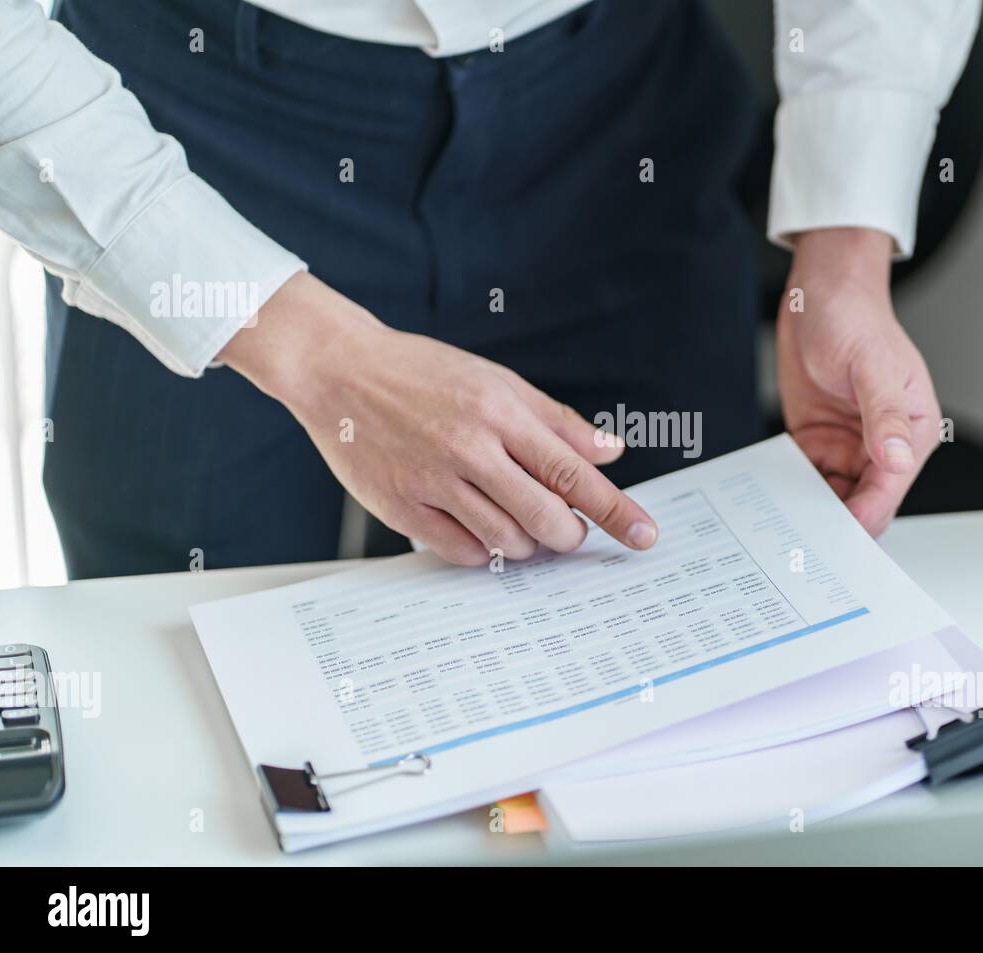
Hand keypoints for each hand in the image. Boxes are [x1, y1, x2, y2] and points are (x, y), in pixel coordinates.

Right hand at [220, 273, 657, 564]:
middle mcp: (471, 448)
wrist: (338, 370)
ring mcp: (434, 482)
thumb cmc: (421, 373)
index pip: (574, 473)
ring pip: (507, 541)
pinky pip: (462, 552)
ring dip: (526, 542)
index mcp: (501, 412)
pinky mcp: (401, 508)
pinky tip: (478, 527)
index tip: (644, 536)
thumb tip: (610, 452)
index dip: (616, 510)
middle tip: (568, 531)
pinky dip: (482, 549)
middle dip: (569, 535)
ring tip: (516, 519)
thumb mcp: (497, 382)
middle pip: (546, 518)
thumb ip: (556, 422)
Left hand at [777, 228, 940, 535]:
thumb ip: (884, 414)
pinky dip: (793, 491)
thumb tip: (898, 457)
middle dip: (839, 523)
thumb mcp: (871, 365)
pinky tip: (774, 501)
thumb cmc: (855, 318)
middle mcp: (882, 445)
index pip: (890, 487)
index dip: (866, 515)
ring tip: (786, 530)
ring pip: (835, 496)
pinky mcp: (818, 440)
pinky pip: (808, 477)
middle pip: (864, 501)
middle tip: (808, 546)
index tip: (841, 538)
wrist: (819, 295)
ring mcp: (849, 444)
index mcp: (912, 430)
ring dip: (813, 511)